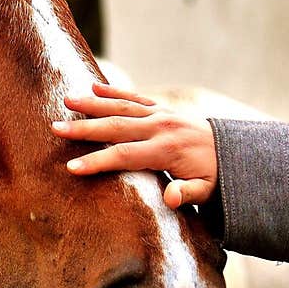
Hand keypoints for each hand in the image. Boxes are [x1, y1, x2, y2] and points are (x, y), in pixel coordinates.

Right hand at [52, 82, 218, 209]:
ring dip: (92, 104)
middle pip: (115, 127)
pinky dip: (114, 91)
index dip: (97, 161)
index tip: (72, 167)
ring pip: (121, 106)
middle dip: (84, 129)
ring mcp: (160, 115)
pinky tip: (94, 87)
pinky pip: (135, 97)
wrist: (232, 152)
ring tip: (67, 100)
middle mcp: (159, 128)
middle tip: (56, 128)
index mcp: (166, 150)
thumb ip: (187, 194)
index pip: (125, 156)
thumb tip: (171, 200)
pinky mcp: (161, 109)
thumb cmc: (214, 177)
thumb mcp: (206, 191)